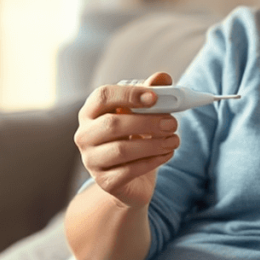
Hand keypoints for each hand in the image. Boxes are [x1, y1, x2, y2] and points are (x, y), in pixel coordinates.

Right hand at [73, 71, 180, 208]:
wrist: (131, 180)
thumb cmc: (135, 138)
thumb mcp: (144, 114)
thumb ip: (151, 94)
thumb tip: (163, 77)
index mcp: (91, 112)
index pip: (103, 96)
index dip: (129, 94)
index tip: (154, 97)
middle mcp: (85, 135)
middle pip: (113, 124)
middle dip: (147, 122)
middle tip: (173, 122)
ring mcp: (91, 160)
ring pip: (121, 150)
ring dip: (154, 143)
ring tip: (174, 140)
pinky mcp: (104, 182)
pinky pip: (129, 170)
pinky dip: (153, 161)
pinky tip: (168, 153)